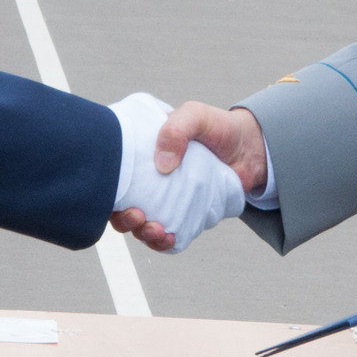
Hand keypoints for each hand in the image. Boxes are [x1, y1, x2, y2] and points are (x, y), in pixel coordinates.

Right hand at [102, 93, 245, 253]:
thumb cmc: (217, 127)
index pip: (113, 177)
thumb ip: (177, 129)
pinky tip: (170, 238)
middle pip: (122, 206)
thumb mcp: (195, 116)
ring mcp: (165, 200)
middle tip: (138, 215)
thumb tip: (162, 164)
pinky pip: (168, 234)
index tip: (114, 197)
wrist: (250, 147)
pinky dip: (164, 241)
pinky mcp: (184, 215)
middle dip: (123, 219)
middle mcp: (148, 180)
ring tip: (157, 231)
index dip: (106, 190)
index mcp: (140, 155)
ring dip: (143, 234)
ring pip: (142, 225)